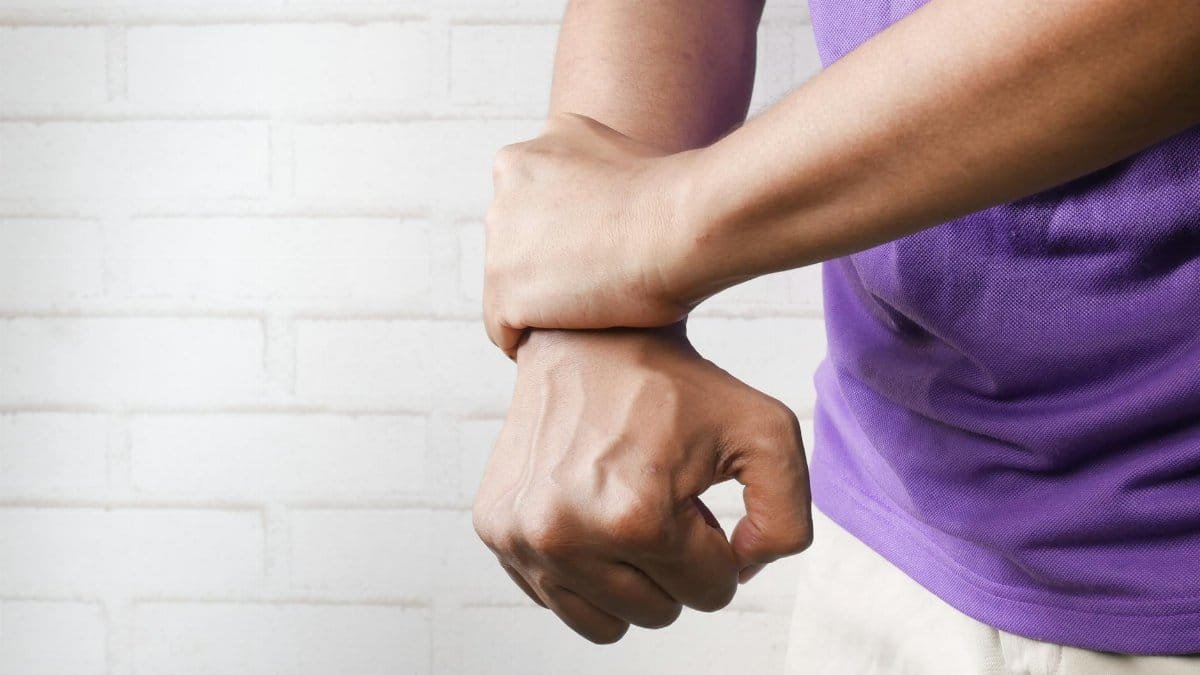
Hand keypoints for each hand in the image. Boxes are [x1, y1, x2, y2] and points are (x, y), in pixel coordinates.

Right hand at [471, 326, 812, 642]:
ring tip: (627, 509)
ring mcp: (522, 536)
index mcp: (636, 517)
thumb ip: (787, 519)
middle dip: (675, 564)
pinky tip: (591, 509)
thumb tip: (742, 572)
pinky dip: (584, 569)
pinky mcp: (495, 529)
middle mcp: (567, 535)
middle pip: (659, 613)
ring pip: (606, 622)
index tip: (698, 501)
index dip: (718, 548)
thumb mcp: (765, 432)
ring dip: (630, 576)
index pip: (711, 593)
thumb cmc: (675, 382)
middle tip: (662, 499)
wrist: (586, 334)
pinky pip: (557, 598)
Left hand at [484, 113, 704, 357]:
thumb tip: (596, 196)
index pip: (523, 209)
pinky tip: (559, 355)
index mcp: (524, 158)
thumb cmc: (672, 197)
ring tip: (577, 331)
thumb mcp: (615, 156)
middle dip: (542, 270)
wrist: (681, 224)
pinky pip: (502, 330)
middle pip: (510, 248)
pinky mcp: (505, 292)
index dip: (555, 240)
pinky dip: (524, 344)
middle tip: (588, 297)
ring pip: (504, 290)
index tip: (586, 261)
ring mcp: (499, 244)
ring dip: (536, 309)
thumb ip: (588, 173)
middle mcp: (502, 193)